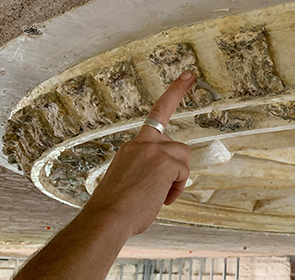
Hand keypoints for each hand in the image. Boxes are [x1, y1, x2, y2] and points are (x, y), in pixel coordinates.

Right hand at [81, 70, 194, 235]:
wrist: (106, 218)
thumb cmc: (116, 209)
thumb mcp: (128, 183)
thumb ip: (146, 172)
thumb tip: (163, 181)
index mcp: (132, 147)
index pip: (157, 113)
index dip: (175, 92)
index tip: (188, 74)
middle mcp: (142, 143)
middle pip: (177, 148)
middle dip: (175, 168)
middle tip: (160, 190)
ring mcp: (153, 149)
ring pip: (183, 159)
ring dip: (176, 179)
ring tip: (156, 195)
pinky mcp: (164, 160)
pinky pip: (183, 174)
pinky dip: (176, 189)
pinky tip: (160, 198)